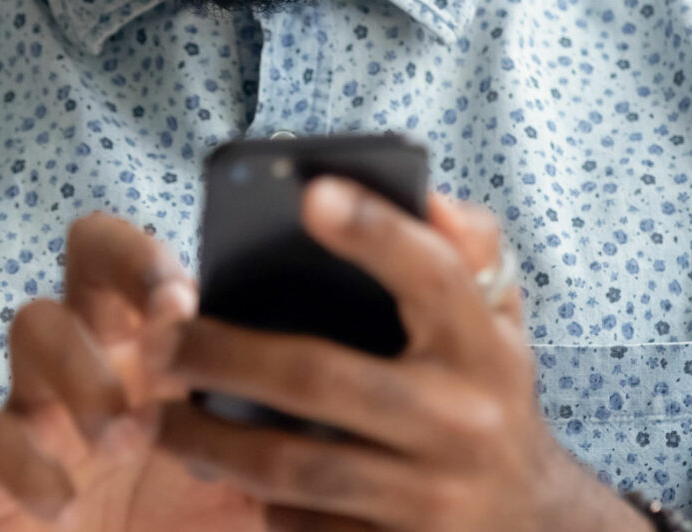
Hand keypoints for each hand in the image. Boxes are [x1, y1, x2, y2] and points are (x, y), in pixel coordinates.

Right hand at [0, 212, 262, 531]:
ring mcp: (41, 403)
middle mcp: (100, 351)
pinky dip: (26, 463)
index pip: (147, 255)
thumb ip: (292, 423)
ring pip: (31, 324)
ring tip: (124, 434)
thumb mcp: (263, 479)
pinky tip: (66, 504)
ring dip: (82, 371)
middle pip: (86, 250)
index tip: (188, 300)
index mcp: (160, 343)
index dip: (154, 259)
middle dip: (122, 266)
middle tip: (166, 321)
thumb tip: (354, 366)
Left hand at [154, 181, 644, 531]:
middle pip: (320, 379)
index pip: (433, 275)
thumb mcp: (497, 318)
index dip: (375, 232)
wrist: (532, 523)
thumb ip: (468, 248)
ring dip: (211, 442)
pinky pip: (305, 528)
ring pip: (294, 467)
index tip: (310, 193)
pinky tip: (219, 474)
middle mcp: (464, 421)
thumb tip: (426, 198)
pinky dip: (256, 501)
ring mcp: (432, 500)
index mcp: (485, 346)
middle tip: (158, 341)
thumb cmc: (487, 391)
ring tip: (159, 417)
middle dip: (224, 356)